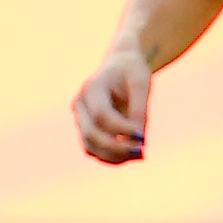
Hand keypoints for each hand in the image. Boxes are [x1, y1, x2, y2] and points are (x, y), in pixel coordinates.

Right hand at [73, 49, 153, 163]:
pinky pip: (94, 150)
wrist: (119, 65)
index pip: (101, 114)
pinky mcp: (86, 129)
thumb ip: (139, 108)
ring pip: (89, 146)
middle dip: (115, 147)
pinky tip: (133, 155)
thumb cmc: (131, 71)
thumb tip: (139, 138)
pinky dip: (111, 157)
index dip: (120, 129)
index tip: (142, 137)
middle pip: (90, 133)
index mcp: (92, 87)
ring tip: (140, 155)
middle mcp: (80, 104)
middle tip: (141, 152)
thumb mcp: (141, 82)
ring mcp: (80, 118)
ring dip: (113, 156)